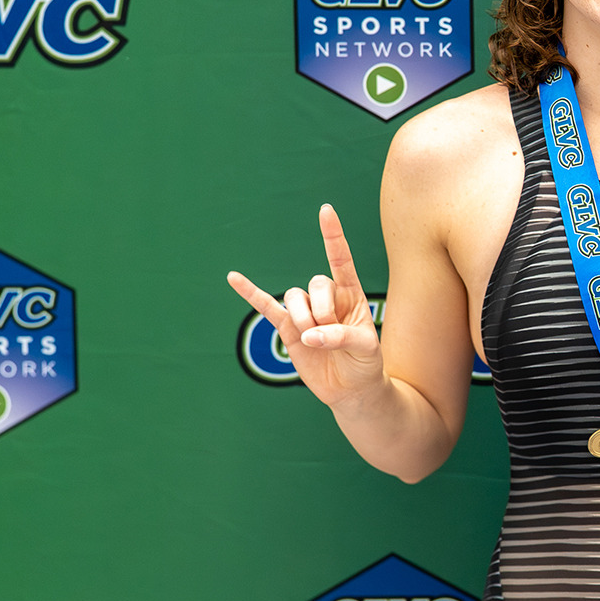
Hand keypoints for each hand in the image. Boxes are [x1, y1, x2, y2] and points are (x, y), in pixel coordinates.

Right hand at [227, 204, 384, 406]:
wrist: (351, 389)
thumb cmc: (366, 363)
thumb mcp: (366, 348)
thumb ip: (340, 336)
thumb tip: (308, 335)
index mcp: (351, 295)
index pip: (340, 259)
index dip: (333, 236)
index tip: (326, 210)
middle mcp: (327, 299)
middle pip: (315, 284)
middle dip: (322, 310)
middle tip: (332, 333)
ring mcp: (305, 312)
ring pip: (294, 298)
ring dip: (303, 318)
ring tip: (315, 340)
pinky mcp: (288, 329)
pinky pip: (266, 307)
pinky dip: (250, 293)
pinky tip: (233, 278)